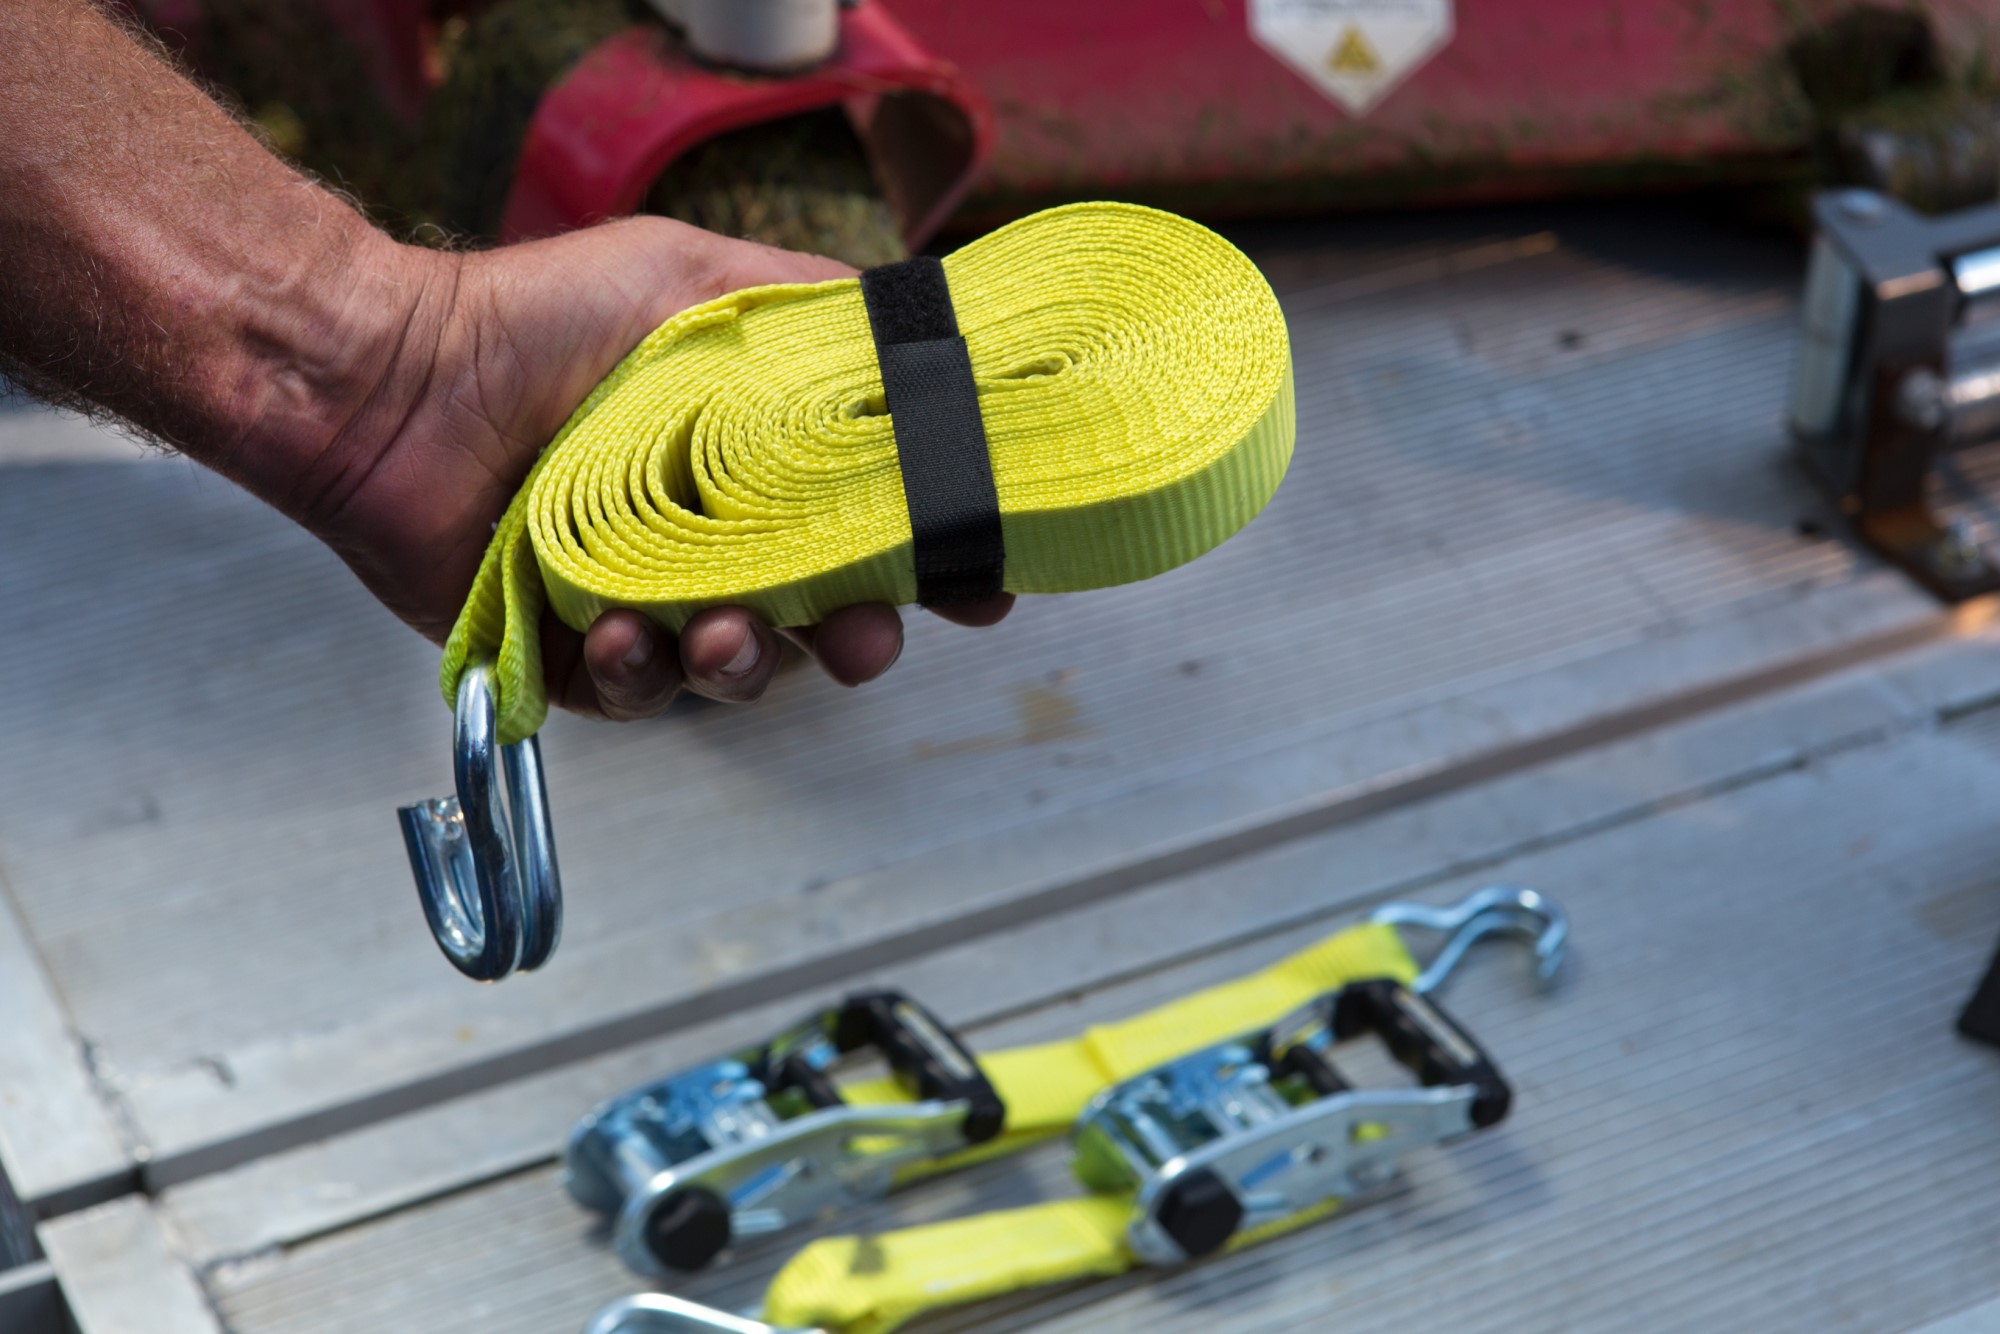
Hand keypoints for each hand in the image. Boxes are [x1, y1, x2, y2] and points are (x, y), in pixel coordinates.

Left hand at [301, 218, 1013, 720]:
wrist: (393, 381)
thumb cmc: (536, 319)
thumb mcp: (696, 280)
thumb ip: (812, 313)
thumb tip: (920, 338)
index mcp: (753, 471)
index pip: (865, 532)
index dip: (922, 566)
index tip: (972, 590)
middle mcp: (710, 542)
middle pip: (823, 622)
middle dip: (855, 640)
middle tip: (860, 638)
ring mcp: (646, 603)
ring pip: (738, 669)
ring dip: (746, 662)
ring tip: (716, 632)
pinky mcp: (572, 657)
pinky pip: (638, 697)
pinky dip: (642, 676)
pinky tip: (623, 638)